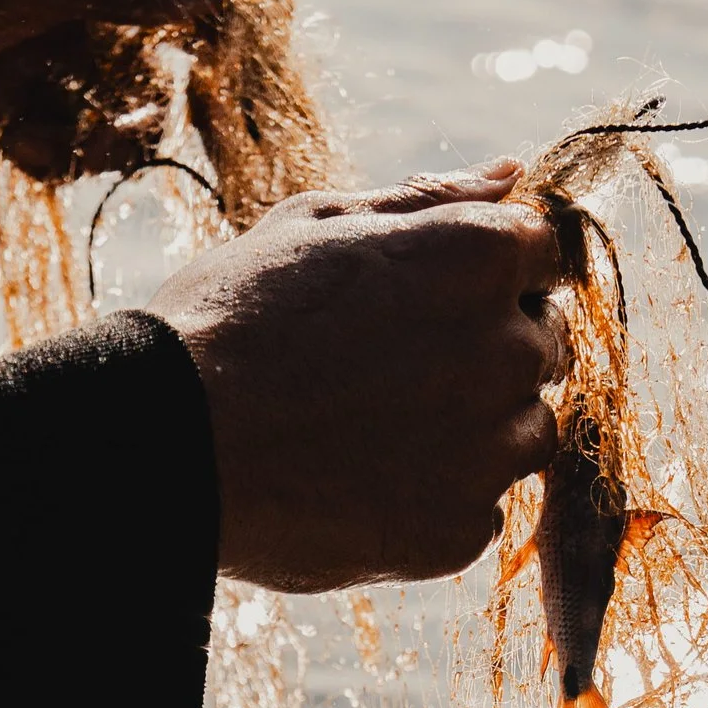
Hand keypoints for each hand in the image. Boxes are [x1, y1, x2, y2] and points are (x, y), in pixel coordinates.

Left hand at [0, 0, 237, 131]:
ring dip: (119, 117)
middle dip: (179, 59)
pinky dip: (61, 143)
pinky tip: (21, 143)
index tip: (224, 12)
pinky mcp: (30, 82)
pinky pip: (82, 122)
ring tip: (87, 129)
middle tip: (162, 93)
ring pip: (136, 78)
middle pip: (180, 5)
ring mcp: (61, 20)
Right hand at [150, 169, 568, 591]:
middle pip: (543, 350)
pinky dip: (433, 501)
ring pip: (525, 436)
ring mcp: (486, 451)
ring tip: (372, 432)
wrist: (162, 448)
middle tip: (387, 372)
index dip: (491, 278)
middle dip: (487, 354)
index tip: (430, 301)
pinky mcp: (457, 533)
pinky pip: (477, 512)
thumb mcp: (320, 227)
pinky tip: (358, 485)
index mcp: (477, 255)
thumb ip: (429, 202)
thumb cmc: (230, 320)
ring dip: (473, 432)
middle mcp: (503, 350)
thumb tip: (512, 174)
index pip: (544, 257)